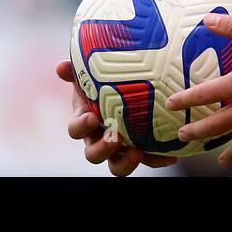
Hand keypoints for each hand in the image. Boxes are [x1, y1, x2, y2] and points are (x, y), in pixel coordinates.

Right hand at [55, 59, 177, 176]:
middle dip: (103, 150)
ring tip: (139, 152)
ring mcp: (119, 148)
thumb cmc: (104, 80)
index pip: (76, 129)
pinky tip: (171, 157)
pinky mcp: (139, 150)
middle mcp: (99, 139)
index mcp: (85, 121)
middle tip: (116, 138)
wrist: (128, 87)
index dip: (81, 126)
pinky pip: (146, 160)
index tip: (92, 118)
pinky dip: (157, 159)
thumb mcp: (91, 73)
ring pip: (117, 165)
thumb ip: (76, 69)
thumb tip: (61, 66)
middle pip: (93, 154)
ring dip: (126, 162)